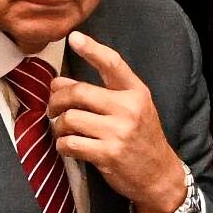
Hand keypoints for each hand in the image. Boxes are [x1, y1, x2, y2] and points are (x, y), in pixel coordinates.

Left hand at [54, 33, 185, 212]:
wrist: (160, 175)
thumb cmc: (142, 139)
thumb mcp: (134, 110)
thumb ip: (104, 94)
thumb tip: (59, 82)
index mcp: (136, 93)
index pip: (112, 64)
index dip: (92, 49)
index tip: (74, 37)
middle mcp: (129, 109)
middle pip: (78, 92)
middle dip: (56, 100)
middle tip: (53, 108)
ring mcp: (118, 132)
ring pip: (69, 118)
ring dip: (58, 126)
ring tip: (63, 131)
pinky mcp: (108, 154)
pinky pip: (69, 143)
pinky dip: (62, 145)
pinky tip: (69, 147)